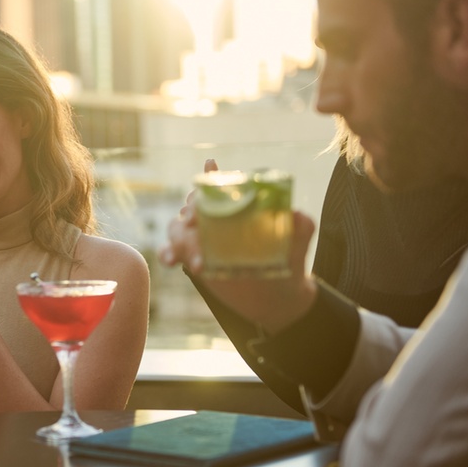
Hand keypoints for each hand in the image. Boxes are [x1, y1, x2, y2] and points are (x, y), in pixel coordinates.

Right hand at [159, 159, 317, 333]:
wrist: (277, 297)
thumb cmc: (287, 262)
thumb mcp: (297, 244)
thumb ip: (300, 227)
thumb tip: (296, 213)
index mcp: (236, 208)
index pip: (218, 185)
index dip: (210, 176)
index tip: (210, 169)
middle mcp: (215, 219)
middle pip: (192, 205)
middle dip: (190, 212)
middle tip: (196, 224)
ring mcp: (199, 239)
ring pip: (177, 228)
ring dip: (180, 240)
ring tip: (198, 263)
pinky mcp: (190, 258)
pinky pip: (169, 250)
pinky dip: (167, 253)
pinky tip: (173, 261)